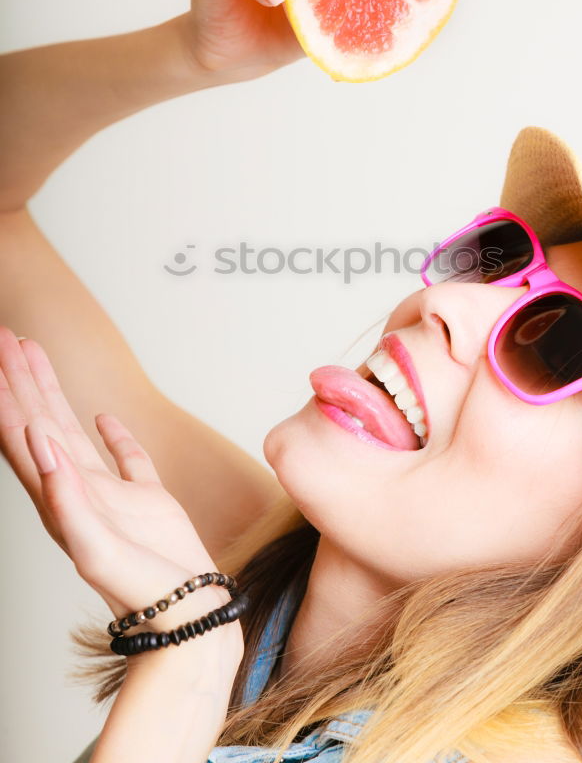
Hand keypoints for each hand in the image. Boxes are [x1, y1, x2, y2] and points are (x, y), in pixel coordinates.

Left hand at [0, 327, 240, 648]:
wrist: (190, 619)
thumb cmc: (144, 592)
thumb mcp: (96, 547)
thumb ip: (65, 495)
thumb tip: (40, 440)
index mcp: (60, 501)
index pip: (22, 437)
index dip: (7, 395)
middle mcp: (78, 493)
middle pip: (41, 423)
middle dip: (21, 379)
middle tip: (7, 335)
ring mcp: (113, 496)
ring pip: (74, 431)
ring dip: (53, 392)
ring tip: (37, 355)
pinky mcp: (148, 502)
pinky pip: (126, 458)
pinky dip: (112, 433)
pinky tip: (104, 416)